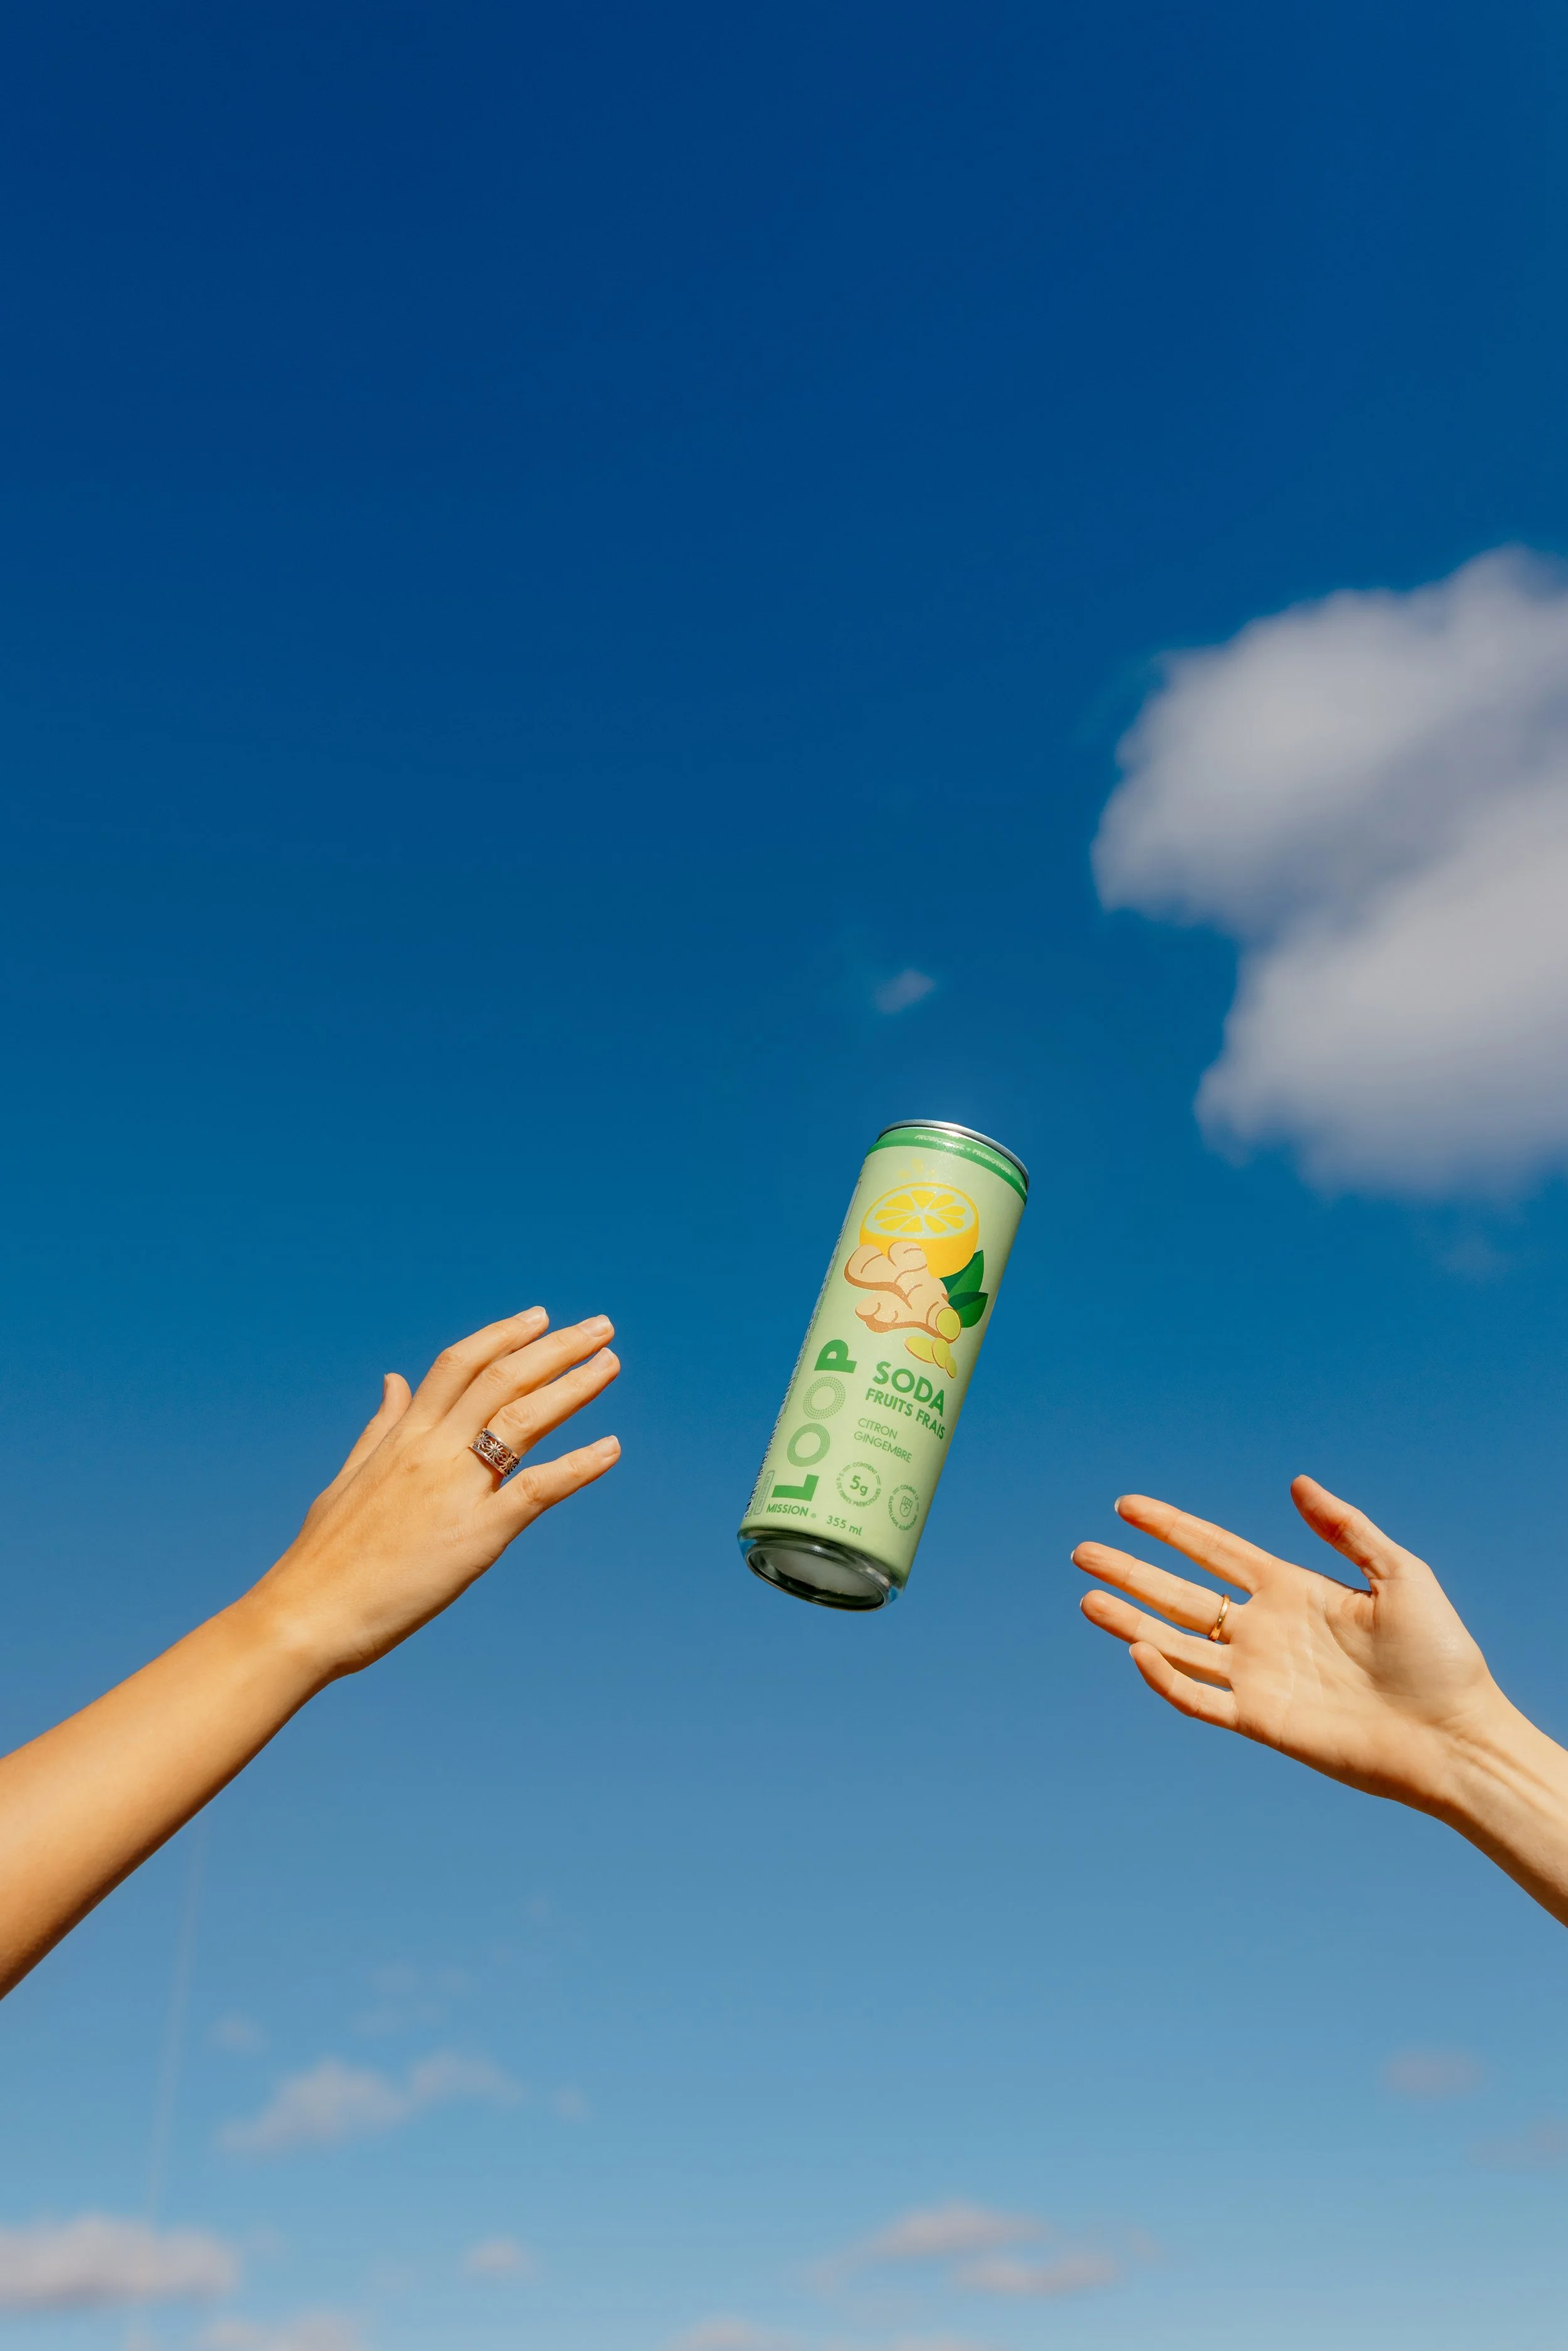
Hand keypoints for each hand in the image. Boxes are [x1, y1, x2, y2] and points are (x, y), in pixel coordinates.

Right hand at [250, 1307, 619, 1683]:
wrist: (303, 1616)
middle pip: (504, 1380)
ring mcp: (454, 1491)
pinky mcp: (475, 1537)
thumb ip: (381, 1427)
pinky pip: (536, 1490)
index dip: (503, 1336)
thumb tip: (394, 1378)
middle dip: (556, 1348)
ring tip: (610, 1363)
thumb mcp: (349, 1476)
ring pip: (524, 1420)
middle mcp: (431, 1452)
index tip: (540, 1317)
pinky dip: (578, 1467)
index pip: (459, 1364)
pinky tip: (612, 1448)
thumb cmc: (322, 1556)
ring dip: (574, 1388)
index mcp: (402, 1437)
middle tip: (601, 1327)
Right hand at [1074, 1478, 1501, 1814]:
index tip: (1126, 1506)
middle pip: (1180, 1593)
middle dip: (1131, 1572)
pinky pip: (1198, 1698)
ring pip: (1176, 1643)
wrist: (1455, 1737)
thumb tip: (1295, 1483)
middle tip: (1082, 1551)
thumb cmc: (1440, 1657)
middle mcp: (1265, 1630)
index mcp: (1292, 1590)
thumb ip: (1345, 1528)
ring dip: (1130, 1621)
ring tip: (1086, 1598)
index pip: (1213, 1550)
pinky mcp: (1261, 1720)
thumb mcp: (1400, 1574)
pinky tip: (1138, 1650)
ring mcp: (1259, 1676)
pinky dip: (1165, 1678)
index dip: (1169, 1527)